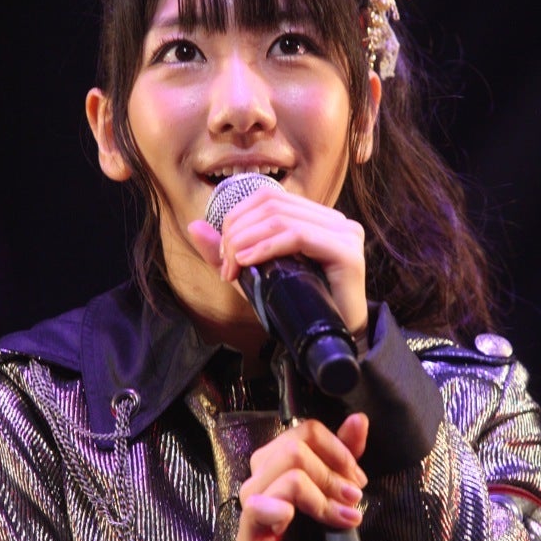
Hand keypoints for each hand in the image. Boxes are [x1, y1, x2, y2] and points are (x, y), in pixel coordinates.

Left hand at [189, 183, 367, 338]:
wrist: (331, 343)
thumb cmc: (297, 308)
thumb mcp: (254, 275)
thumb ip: (226, 251)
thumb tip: (193, 224)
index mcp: (315, 218)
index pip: (268, 197)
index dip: (237, 218)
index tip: (224, 256)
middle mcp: (333, 220)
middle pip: (272, 204)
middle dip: (238, 232)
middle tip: (226, 265)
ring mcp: (344, 233)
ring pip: (281, 218)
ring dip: (247, 241)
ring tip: (233, 267)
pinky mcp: (347, 252)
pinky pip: (299, 236)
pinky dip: (267, 247)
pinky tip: (248, 261)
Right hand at [236, 412, 368, 540]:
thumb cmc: (309, 540)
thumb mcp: (331, 493)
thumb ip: (342, 457)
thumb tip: (359, 419)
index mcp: (277, 461)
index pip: (307, 431)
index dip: (338, 450)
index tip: (356, 479)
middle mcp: (259, 476)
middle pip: (298, 448)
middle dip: (335, 474)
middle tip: (353, 499)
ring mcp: (252, 503)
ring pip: (291, 474)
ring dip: (325, 497)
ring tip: (345, 517)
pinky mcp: (249, 532)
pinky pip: (261, 507)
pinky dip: (283, 509)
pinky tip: (297, 521)